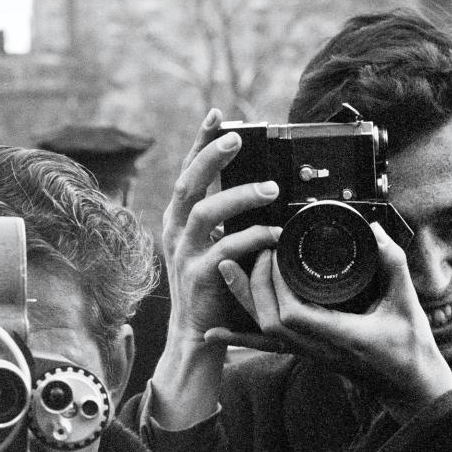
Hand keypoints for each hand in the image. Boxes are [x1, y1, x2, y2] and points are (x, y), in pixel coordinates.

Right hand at [150, 109, 281, 427]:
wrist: (198, 336)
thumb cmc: (215, 287)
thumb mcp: (217, 245)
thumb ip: (231, 220)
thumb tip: (264, 186)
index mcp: (180, 220)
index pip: (189, 172)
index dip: (201, 142)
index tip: (219, 115)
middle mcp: (175, 232)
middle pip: (188, 184)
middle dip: (210, 156)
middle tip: (237, 137)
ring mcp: (184, 254)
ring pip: (205, 213)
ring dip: (237, 196)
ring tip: (270, 189)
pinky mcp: (198, 277)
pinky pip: (226, 250)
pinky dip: (252, 238)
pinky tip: (275, 234)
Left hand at [208, 223, 451, 422]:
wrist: (410, 388)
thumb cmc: (411, 349)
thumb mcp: (407, 303)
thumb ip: (392, 265)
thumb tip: (373, 231)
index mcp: (340, 336)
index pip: (292, 315)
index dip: (276, 285)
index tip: (276, 253)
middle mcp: (317, 348)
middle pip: (268, 321)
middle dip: (255, 284)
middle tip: (258, 251)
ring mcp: (308, 353)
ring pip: (263, 332)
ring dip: (243, 299)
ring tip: (227, 269)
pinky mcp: (305, 353)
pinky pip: (266, 345)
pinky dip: (239, 335)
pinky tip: (215, 331)